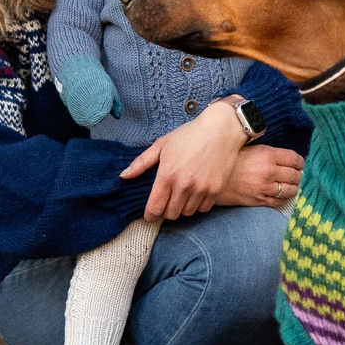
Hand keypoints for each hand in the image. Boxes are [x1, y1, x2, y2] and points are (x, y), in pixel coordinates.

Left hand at [123, 99, 250, 219]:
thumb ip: (142, 162)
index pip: (154, 208)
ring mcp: (201, 188)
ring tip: (183, 195)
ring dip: (182, 207)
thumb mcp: (162, 144)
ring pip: (187, 213)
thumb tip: (123, 176)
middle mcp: (184, 185)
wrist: (221, 129)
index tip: (150, 214)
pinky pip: (203, 209)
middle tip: (168, 200)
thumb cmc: (189, 135)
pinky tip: (196, 193)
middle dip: (166, 210)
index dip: (150, 215)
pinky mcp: (215, 190)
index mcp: (167, 174)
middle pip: (171, 214)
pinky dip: (198, 204)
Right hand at [218, 143, 303, 210]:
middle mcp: (268, 172)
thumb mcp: (250, 148)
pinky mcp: (259, 201)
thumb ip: (268, 152)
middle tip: (297, 173)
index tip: (299, 163)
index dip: (300, 161)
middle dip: (298, 174)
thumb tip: (285, 157)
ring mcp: (265, 188)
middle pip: (295, 174)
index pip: (294, 158)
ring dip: (294, 187)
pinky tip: (282, 194)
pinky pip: (279, 201)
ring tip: (292, 184)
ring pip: (291, 189)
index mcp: (267, 155)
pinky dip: (284, 198)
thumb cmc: (229, 161)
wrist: (211, 178)